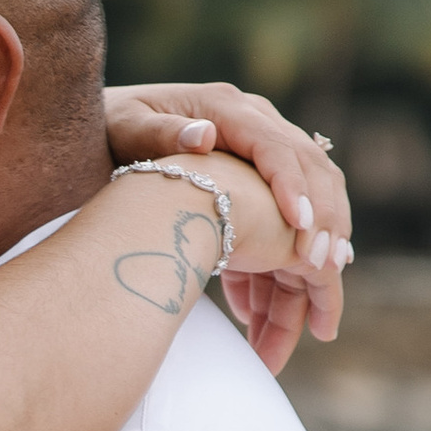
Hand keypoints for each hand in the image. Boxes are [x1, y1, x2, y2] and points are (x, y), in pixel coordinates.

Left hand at [103, 81, 352, 377]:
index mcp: (228, 109)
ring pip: (305, 213)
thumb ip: (158, 132)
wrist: (103, 133)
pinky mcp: (249, 195)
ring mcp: (257, 163)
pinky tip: (261, 320)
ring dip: (311, 265)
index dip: (293, 187)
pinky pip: (275, 237)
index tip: (300, 227)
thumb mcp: (123, 126)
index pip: (276, 148)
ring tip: (313, 317)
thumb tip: (203, 135)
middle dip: (324, 228)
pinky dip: (276, 277)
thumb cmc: (108, 125)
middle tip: (327, 272)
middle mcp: (254, 131)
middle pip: (311, 179)